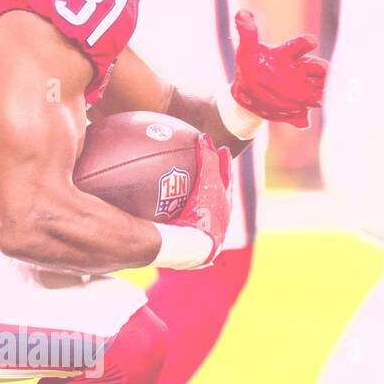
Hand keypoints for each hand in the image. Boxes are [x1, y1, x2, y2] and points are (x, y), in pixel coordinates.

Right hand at [170, 134, 231, 266]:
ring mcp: (203, 230)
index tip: (223, 149)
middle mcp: (217, 218)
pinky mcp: (188, 241)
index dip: (223, 162)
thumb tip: (203, 136)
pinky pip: (181, 221)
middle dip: (212, 180)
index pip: (226, 177)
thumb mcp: (208, 183)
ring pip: (200, 210)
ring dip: (194, 199)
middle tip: (206, 166)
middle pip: (216, 193)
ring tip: (181, 190)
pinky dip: (175, 214)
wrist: (194, 247)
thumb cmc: (203, 213)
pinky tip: (158, 213)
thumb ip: (207, 160)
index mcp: (224, 203)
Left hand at [230, 10, 327, 128]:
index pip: (301, 47)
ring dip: (319, 95)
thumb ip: (246, 32)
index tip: (310, 41)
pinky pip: (302, 116)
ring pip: (319, 92)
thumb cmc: (250, 65)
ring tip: (316, 99)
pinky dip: (302, 119)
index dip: (305, 44)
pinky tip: (300, 121)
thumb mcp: (246, 50)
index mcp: (289, 56)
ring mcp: (301, 91)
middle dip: (322, 72)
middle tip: (322, 74)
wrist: (247, 92)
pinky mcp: (296, 109)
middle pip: (319, 70)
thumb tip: (241, 13)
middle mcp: (300, 72)